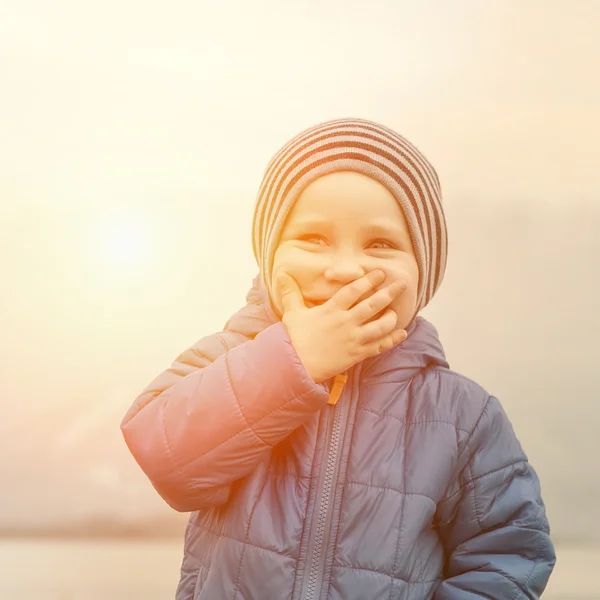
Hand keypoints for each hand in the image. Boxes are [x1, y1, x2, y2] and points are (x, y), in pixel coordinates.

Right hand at [277, 270, 407, 382]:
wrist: (295, 366)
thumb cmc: (293, 339)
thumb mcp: (292, 313)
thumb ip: (291, 293)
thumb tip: (282, 274)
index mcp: (331, 310)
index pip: (354, 290)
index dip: (369, 280)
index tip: (381, 273)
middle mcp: (346, 322)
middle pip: (373, 304)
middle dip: (390, 293)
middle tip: (403, 284)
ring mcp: (353, 339)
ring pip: (381, 325)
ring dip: (392, 317)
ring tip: (396, 311)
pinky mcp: (357, 355)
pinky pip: (380, 346)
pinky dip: (393, 340)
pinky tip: (402, 334)